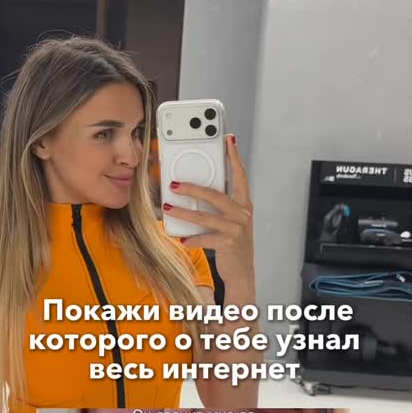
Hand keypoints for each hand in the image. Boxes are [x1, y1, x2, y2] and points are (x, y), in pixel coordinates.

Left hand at [163, 134, 254, 298]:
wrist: (242, 273)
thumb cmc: (233, 244)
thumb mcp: (231, 221)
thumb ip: (220, 205)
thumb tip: (193, 191)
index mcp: (244, 204)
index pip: (240, 175)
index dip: (234, 156)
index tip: (228, 139)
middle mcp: (242, 214)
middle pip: (215, 194)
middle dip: (192, 187)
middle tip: (174, 184)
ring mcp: (236, 229)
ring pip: (205, 216)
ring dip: (183, 212)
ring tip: (167, 209)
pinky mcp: (228, 243)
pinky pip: (204, 238)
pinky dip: (191, 238)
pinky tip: (181, 239)